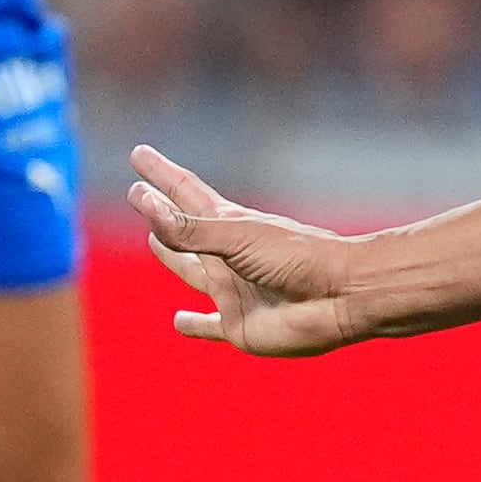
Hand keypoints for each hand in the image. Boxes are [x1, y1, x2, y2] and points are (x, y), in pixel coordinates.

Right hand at [129, 146, 369, 355]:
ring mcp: (233, 290)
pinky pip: (209, 327)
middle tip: (141, 195)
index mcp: (229, 225)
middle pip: (184, 229)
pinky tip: (179, 322)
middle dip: (162, 212)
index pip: (186, 192)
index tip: (139, 154)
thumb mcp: (237, 237)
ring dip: (173, 258)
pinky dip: (193, 325)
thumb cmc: (296, 258)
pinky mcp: (239, 325)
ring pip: (192, 271)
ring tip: (155, 243)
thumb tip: (140, 199)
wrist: (340, 298)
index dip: (161, 174)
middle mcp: (227, 256)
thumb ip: (188, 227)